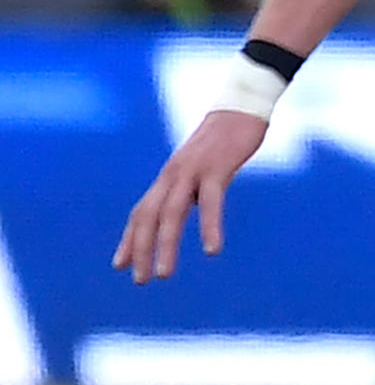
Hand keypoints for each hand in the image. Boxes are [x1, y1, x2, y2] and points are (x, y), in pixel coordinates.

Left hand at [112, 109, 269, 283]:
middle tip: (140, 280)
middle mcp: (174, 174)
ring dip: (165, 246)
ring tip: (163, 274)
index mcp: (170, 175)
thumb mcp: (204, 163)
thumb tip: (194, 200)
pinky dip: (209, 227)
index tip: (120, 266)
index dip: (130, 239)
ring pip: (171, 214)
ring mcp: (193, 170)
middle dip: (141, 249)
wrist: (244, 104)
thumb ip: (194, 182)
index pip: (142, 211)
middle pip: (148, 216)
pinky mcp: (217, 167)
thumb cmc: (227, 136)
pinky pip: (211, 202)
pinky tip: (212, 249)